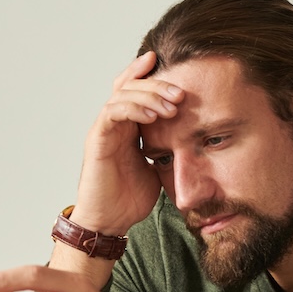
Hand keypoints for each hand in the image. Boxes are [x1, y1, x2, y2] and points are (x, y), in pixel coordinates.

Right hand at [70, 51, 184, 236]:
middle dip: (157, 84)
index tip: (177, 68)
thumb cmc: (130, 198)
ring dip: (148, 95)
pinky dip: (133, 109)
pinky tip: (153, 115)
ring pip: (121, 95)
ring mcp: (103, 130)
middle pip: (130, 86)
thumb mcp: (159, 168)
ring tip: (172, 105)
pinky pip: (112, 113)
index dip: (151, 75)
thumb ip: (168, 150)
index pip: (135, 90)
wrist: (109, 223)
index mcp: (128, 127)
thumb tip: (195, 140)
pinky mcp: (97, 141)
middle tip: (181, 92)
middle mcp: (113, 124)